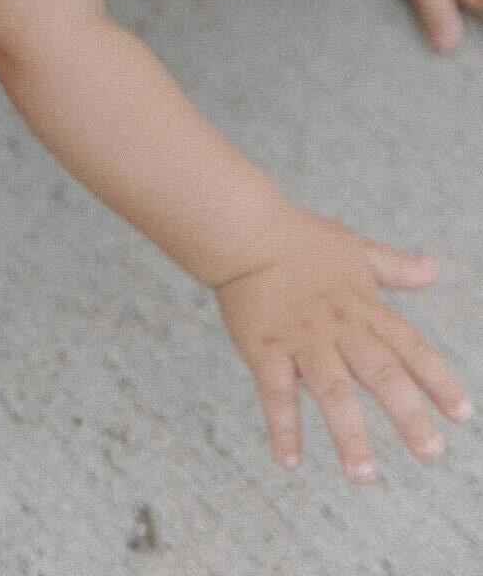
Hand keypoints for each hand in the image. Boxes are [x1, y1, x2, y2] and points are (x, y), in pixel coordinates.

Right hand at [215, 209, 469, 481]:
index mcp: (364, 308)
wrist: (244, 230)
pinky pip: (275, 392)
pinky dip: (283, 427)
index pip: (410, 347)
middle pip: (380, 373)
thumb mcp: (354, 250)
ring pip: (331, 390)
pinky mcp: (265, 349)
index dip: (437, 380)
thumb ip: (394, 267)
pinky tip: (290, 462)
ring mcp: (303, 340)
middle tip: (431, 453)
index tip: (462, 414)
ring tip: (362, 476)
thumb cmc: (300, 239)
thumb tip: (434, 269)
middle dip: (407, 414)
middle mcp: (340, 328)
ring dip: (348, 434)